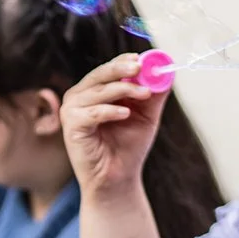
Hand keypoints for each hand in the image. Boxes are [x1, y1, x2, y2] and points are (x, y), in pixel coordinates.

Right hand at [60, 54, 166, 195]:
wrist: (118, 179)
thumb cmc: (128, 148)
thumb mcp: (146, 116)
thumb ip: (153, 94)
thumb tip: (166, 71)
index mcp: (95, 91)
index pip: (108, 69)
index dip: (123, 61)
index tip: (141, 58)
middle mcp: (81, 97)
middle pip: (99, 74)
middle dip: (121, 69)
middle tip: (139, 66)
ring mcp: (73, 110)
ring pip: (98, 91)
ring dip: (123, 90)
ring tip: (144, 94)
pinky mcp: (72, 126)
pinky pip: (92, 113)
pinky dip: (110, 111)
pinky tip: (125, 114)